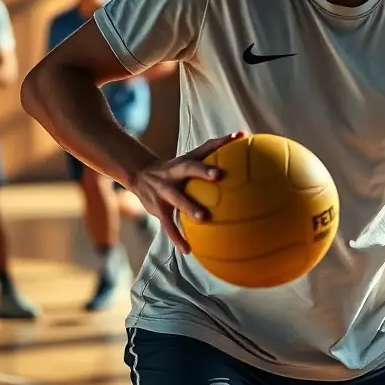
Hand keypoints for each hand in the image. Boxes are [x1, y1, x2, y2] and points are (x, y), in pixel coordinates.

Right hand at [129, 131, 244, 253]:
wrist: (141, 175)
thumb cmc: (178, 166)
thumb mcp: (192, 156)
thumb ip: (216, 147)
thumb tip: (244, 134)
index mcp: (185, 161)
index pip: (204, 150)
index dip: (218, 145)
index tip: (235, 143)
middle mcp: (174, 174)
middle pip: (189, 168)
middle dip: (203, 171)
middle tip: (219, 175)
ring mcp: (164, 191)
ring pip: (177, 199)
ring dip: (189, 208)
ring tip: (204, 219)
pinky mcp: (158, 209)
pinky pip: (168, 226)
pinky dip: (177, 238)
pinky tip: (189, 250)